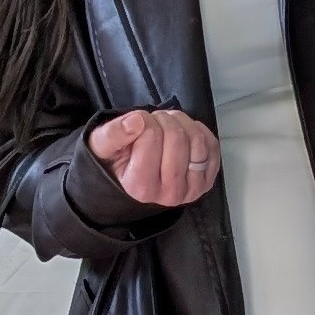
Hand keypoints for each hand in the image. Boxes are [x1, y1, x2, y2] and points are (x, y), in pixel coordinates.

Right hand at [87, 107, 221, 206]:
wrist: (133, 177)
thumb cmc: (117, 161)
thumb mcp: (102, 146)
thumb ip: (113, 134)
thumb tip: (136, 121)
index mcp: (140, 187)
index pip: (150, 136)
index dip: (144, 121)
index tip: (136, 126)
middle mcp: (169, 194)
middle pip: (176, 137)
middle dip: (163, 120)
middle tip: (152, 124)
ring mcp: (192, 189)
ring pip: (197, 139)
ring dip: (181, 123)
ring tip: (166, 127)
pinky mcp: (207, 180)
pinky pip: (212, 144)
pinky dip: (198, 131)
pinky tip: (183, 135)